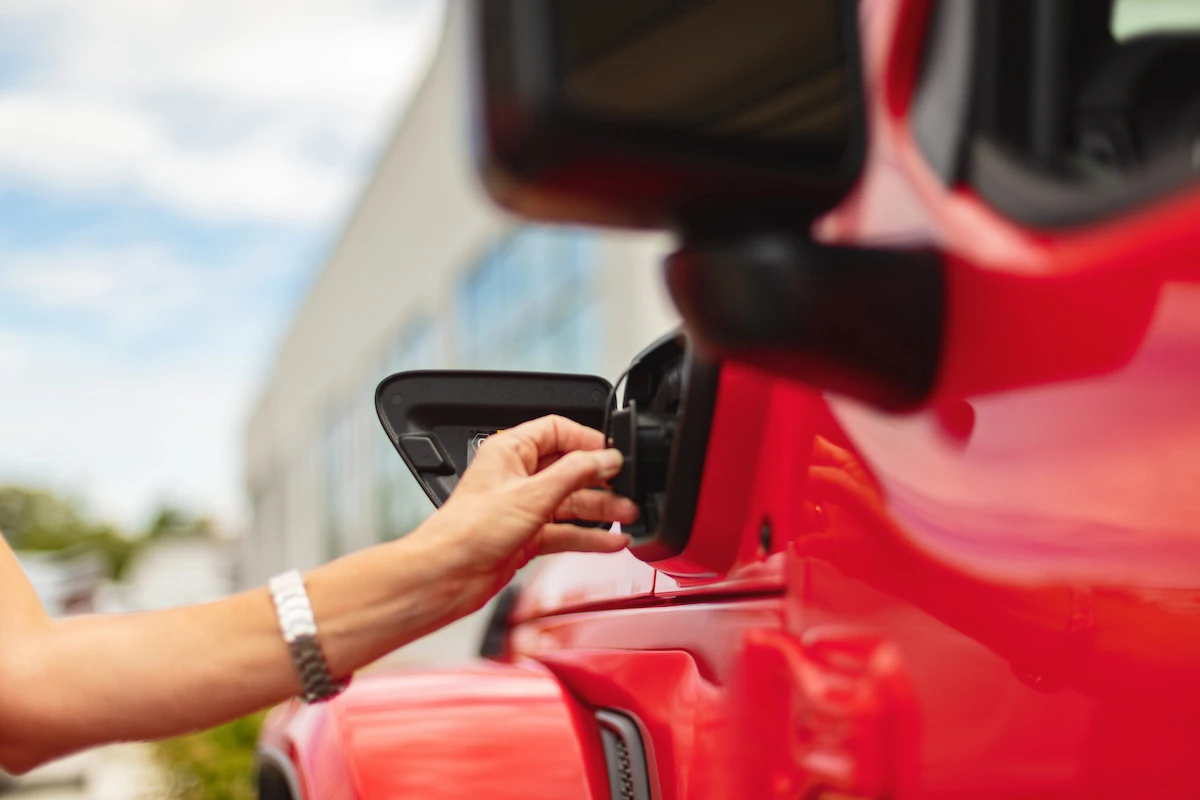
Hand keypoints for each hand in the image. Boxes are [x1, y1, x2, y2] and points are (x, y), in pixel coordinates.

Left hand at [407, 415, 638, 613]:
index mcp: (510, 451)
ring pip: (571, 503)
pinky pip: (566, 531)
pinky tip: (610, 541)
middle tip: (627, 489)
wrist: (446, 576)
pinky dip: (588, 537)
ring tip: (628, 515)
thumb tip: (605, 457)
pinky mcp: (527, 537)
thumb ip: (575, 473)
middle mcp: (517, 477)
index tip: (613, 454)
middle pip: (569, 468)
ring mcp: (522, 508)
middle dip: (600, 480)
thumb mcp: (531, 495)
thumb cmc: (468, 530)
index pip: (557, 431)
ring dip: (600, 510)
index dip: (587, 440)